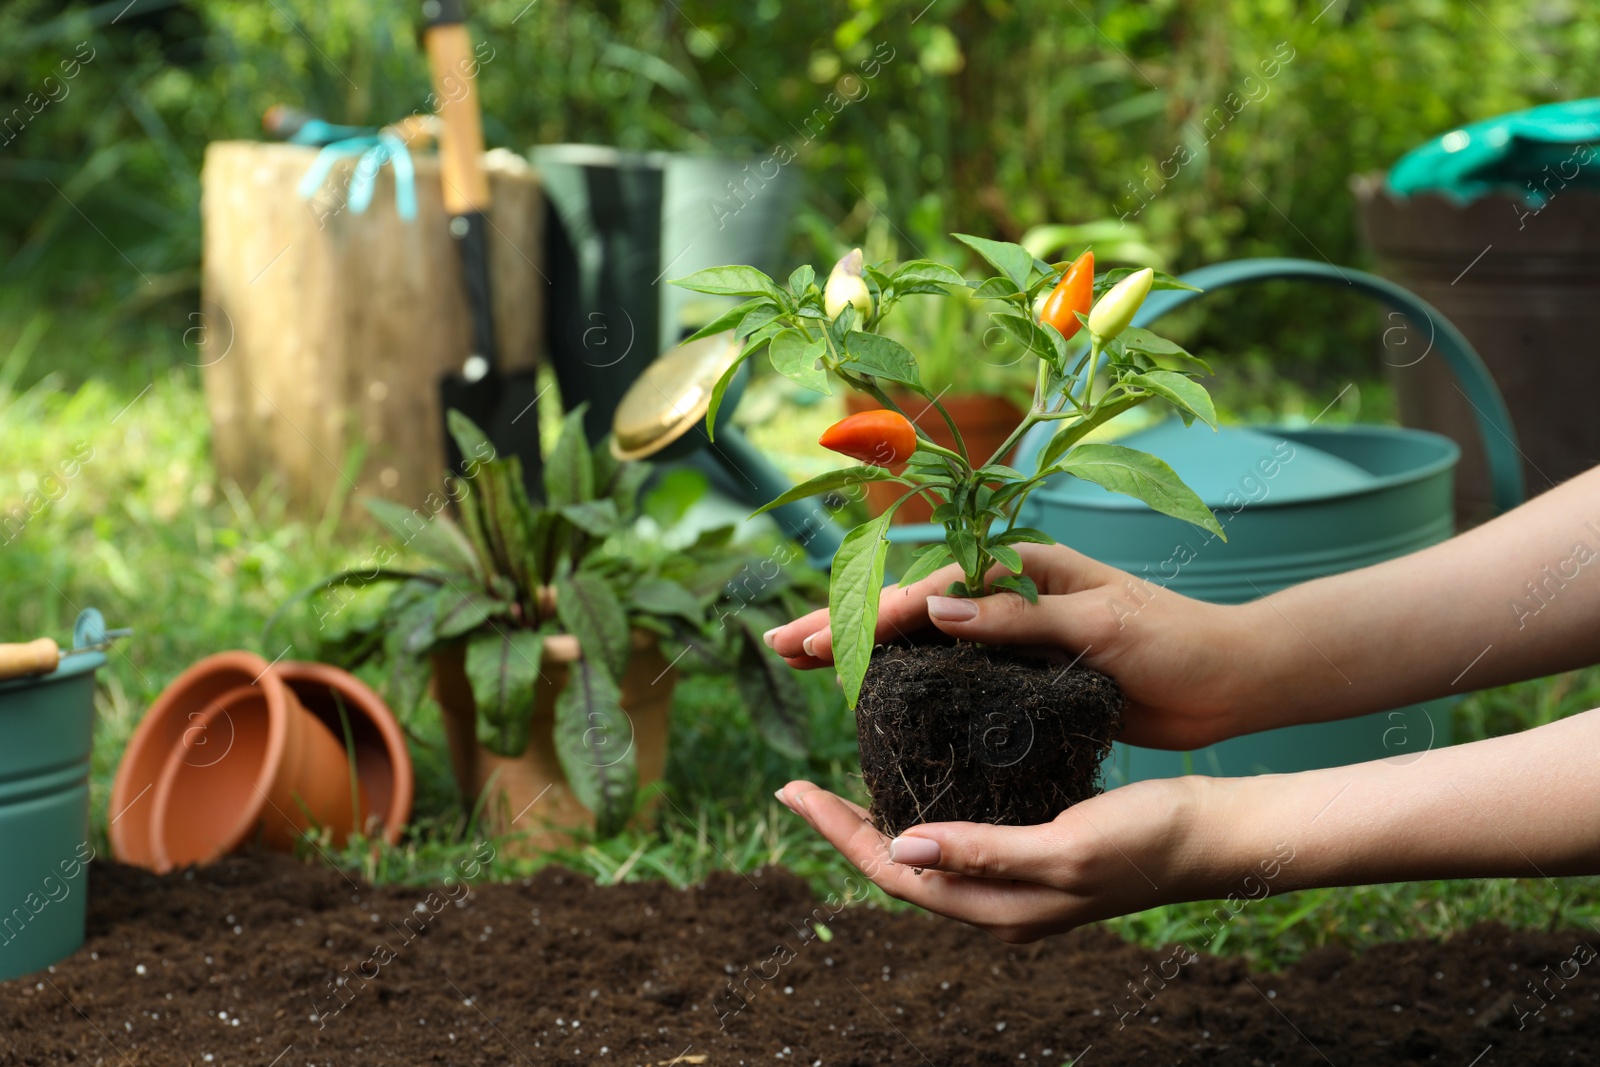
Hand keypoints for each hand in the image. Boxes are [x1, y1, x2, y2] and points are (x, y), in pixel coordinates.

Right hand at [765, 541, 1251, 749]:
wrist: (1230, 682)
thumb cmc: (1176, 643)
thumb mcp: (1100, 624)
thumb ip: (1018, 618)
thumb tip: (934, 611)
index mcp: (1023, 568)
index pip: (930, 589)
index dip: (869, 613)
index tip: (819, 637)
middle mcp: (1008, 596)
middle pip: (910, 608)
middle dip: (844, 624)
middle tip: (780, 646)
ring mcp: (1011, 636)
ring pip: (920, 640)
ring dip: (862, 651)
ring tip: (804, 665)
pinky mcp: (1022, 676)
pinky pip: (950, 674)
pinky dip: (905, 680)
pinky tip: (871, 697)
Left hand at [775, 776, 1210, 942]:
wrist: (1214, 836)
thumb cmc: (1149, 840)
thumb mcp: (1064, 846)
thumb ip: (984, 852)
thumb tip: (902, 851)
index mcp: (999, 908)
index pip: (894, 873)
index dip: (839, 833)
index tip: (794, 791)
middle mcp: (999, 902)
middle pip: (898, 868)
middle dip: (844, 829)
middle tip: (797, 786)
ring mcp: (1016, 880)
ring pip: (926, 853)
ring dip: (879, 821)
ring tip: (838, 782)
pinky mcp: (1035, 850)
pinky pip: (960, 836)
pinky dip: (926, 809)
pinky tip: (916, 779)